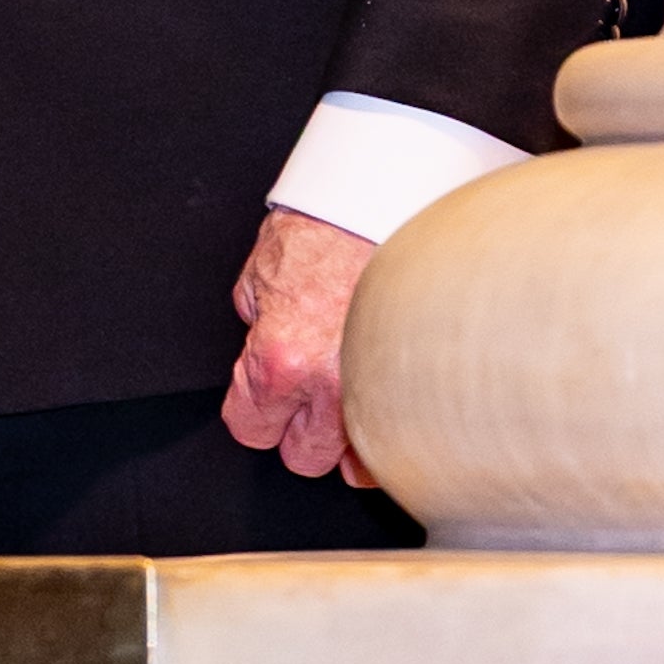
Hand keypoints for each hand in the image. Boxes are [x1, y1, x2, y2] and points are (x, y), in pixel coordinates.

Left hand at [223, 205, 378, 484]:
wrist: (379, 200)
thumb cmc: (322, 228)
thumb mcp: (260, 275)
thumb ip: (255, 326)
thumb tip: (258, 356)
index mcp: (280, 359)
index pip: (250, 428)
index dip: (251, 409)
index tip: (260, 394)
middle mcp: (329, 385)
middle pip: (302, 456)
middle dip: (297, 426)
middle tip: (303, 389)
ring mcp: (377, 387)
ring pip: (356, 463)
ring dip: (345, 436)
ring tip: (344, 395)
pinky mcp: (413, 383)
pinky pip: (399, 440)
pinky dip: (387, 432)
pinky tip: (379, 405)